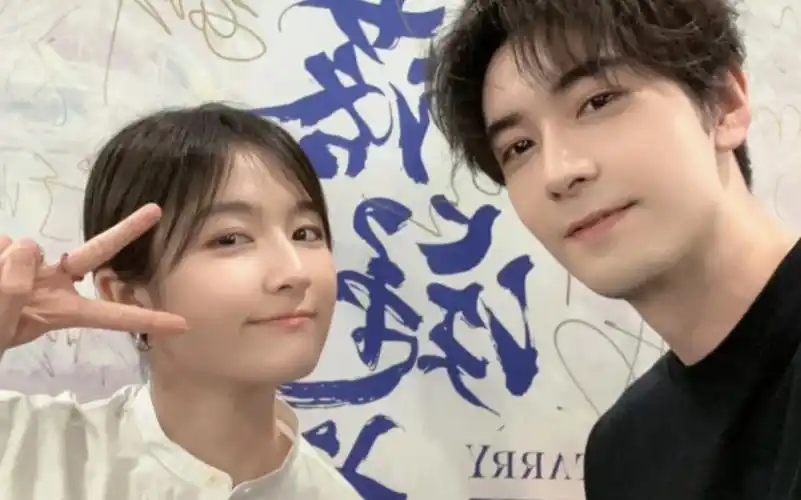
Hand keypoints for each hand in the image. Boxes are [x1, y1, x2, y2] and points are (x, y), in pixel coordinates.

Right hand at [0, 204, 186, 349]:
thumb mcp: (1, 326)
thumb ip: (12, 289)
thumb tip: (26, 245)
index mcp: (60, 310)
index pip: (110, 315)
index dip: (146, 320)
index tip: (184, 325)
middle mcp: (53, 283)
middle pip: (95, 252)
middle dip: (127, 230)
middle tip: (158, 210)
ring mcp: (29, 264)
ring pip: (22, 249)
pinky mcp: (5, 247)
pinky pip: (0, 244)